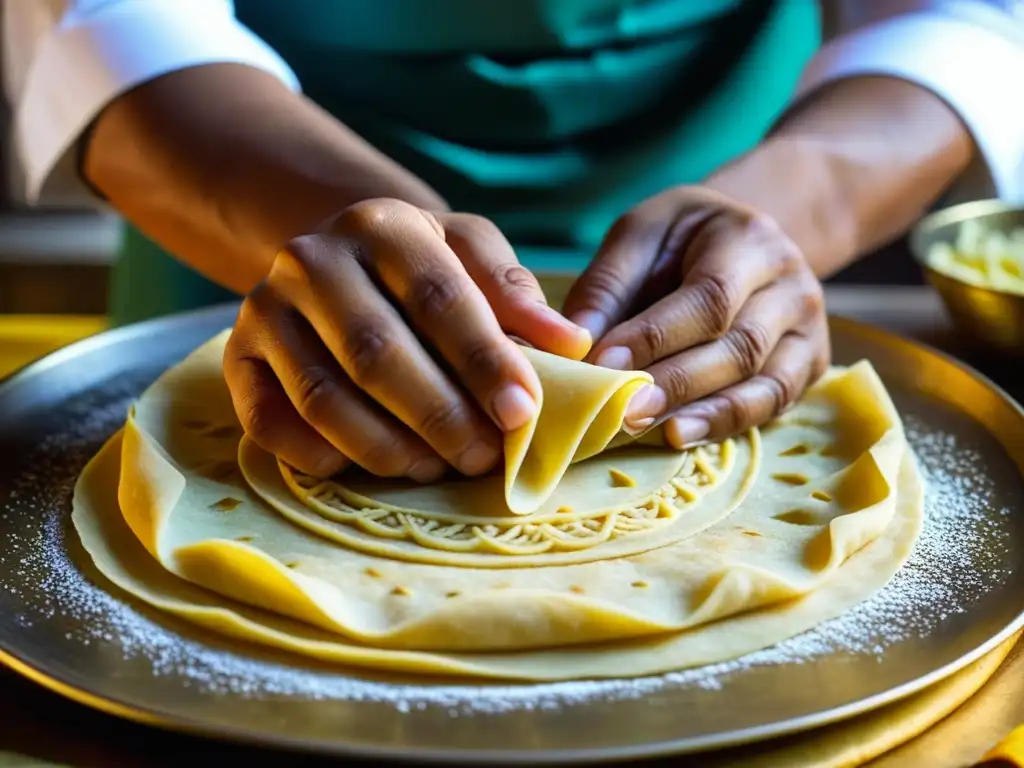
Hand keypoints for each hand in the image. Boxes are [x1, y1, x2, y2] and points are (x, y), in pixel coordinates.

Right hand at [224, 198, 589, 480]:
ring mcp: (263, 309)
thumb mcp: (469, 254)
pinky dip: (321, 456)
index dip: (483, 360)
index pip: (438, 297)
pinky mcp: (234, 357)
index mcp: (382, 225)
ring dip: (386, 446)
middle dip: (439, 415)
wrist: (337, 262)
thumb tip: (568, 345)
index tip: (524, 412)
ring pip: (323, 396)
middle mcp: (312, 259)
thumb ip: (515, 293)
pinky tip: (369, 468)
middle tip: (483, 457)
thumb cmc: (418, 267)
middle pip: (377, 352)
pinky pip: (269, 423)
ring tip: (436, 468)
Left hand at [563, 187, 828, 449]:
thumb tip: (574, 343)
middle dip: (676, 382)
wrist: (745, 240)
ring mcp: (807, 329)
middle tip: (623, 410)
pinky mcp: (809, 364)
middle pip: (740, 346)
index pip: (709, 296)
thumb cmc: (681, 240)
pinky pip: (772, 403)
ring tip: (646, 428)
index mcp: (750, 239)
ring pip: (762, 381)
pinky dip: (726, 424)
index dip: (656, 336)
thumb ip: (609, 285)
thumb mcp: (641, 235)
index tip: (603, 363)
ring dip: (701, 411)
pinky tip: (680, 434)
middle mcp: (792, 284)